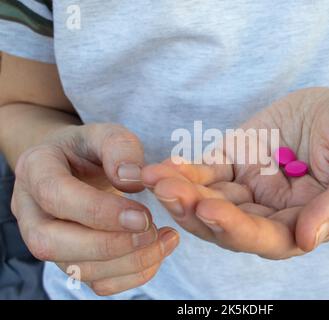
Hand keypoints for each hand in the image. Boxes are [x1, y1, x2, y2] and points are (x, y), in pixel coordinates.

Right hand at [11, 123, 178, 294]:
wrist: (77, 166)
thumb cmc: (91, 149)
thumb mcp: (106, 133)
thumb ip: (119, 148)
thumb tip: (131, 179)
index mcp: (36, 170)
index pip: (55, 196)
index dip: (98, 211)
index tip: (141, 215)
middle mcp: (31, 211)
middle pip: (52, 242)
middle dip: (109, 244)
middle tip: (152, 232)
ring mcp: (48, 240)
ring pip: (76, 269)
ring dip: (126, 263)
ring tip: (164, 241)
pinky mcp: (71, 259)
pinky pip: (95, 281)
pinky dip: (130, 276)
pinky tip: (156, 254)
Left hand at [142, 87, 328, 258]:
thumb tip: (310, 239)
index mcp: (304, 222)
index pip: (267, 238)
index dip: (236, 229)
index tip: (209, 210)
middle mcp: (272, 211)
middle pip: (227, 224)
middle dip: (195, 210)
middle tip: (167, 190)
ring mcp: (251, 187)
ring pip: (211, 199)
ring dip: (182, 191)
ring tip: (155, 177)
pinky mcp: (237, 161)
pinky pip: (207, 170)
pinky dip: (186, 169)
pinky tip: (164, 165)